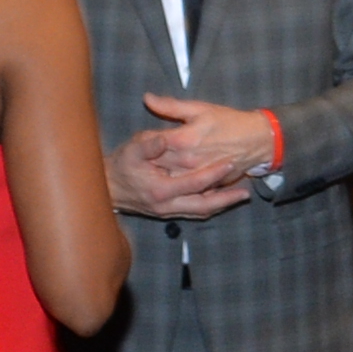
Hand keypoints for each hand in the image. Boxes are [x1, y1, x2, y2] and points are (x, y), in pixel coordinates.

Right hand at [109, 136, 253, 221]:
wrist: (106, 188)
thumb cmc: (120, 166)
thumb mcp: (131, 150)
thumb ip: (149, 144)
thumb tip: (164, 138)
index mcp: (160, 190)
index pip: (194, 184)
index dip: (213, 173)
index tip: (230, 163)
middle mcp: (166, 205)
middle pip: (203, 206)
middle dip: (226, 199)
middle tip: (246, 191)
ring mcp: (167, 212)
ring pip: (200, 212)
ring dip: (221, 204)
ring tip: (240, 196)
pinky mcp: (168, 213)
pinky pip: (193, 212)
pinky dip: (209, 206)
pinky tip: (222, 199)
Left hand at [138, 92, 280, 194]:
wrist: (257, 140)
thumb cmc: (230, 121)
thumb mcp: (200, 108)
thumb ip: (171, 106)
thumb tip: (147, 98)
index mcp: (183, 140)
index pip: (150, 142)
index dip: (141, 140)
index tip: (136, 139)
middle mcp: (186, 161)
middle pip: (155, 164)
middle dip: (145, 161)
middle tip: (138, 158)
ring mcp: (196, 175)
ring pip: (167, 179)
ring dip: (158, 175)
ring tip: (150, 171)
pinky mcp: (205, 185)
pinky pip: (185, 189)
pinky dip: (176, 186)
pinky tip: (170, 182)